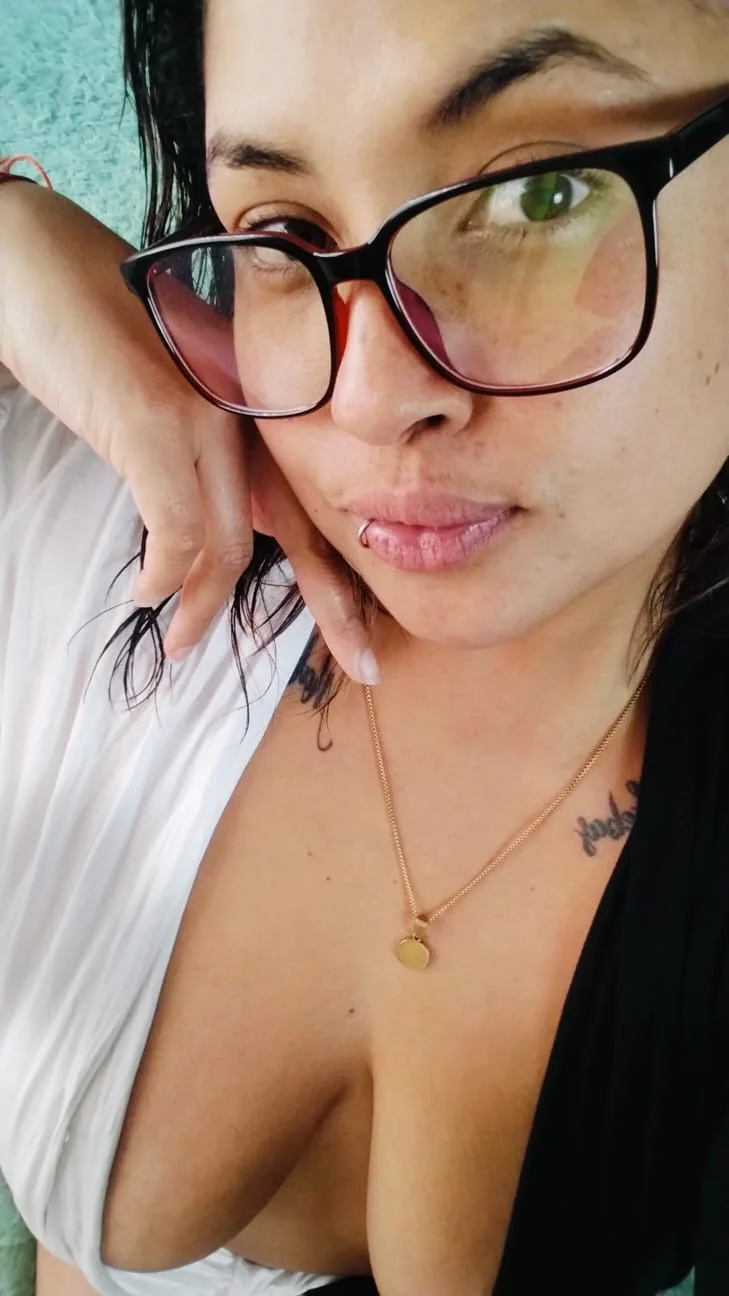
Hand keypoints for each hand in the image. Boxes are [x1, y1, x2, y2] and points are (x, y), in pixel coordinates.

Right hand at [0, 182, 377, 682]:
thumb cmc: (94, 327)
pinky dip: (162, 575)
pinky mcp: (153, 422)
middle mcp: (247, 412)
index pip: (315, 503)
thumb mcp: (168, 400)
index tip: (364, 635)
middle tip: (363, 668)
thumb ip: (206, 455)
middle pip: (309, 529)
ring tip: (180, 641)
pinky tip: (145, 593)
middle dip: (339, 608)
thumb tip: (220, 521)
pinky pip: (174, 529)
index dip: (345, 574)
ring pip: (229, 544)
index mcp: (256, 408)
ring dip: (203, 607)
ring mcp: (205, 417)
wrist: (32, 263)